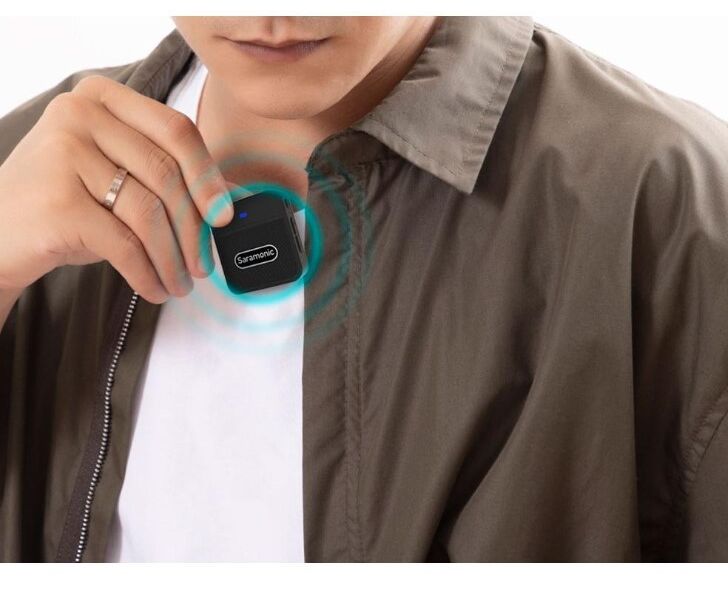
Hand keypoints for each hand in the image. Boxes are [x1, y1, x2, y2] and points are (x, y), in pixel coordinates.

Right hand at [0, 75, 233, 303]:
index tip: (224, 216)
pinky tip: (155, 289)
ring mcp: (64, 153)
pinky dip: (147, 273)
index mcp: (102, 97)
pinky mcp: (58, 201)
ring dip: (173, 258)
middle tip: (203, 264)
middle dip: (194, 228)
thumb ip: (164, 173)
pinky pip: (125, 244)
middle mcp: (80, 114)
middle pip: (166, 173)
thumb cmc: (67, 203)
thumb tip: (227, 203)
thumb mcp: (116, 174)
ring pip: (149, 212)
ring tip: (180, 284)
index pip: (176, 130)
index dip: (208, 176)